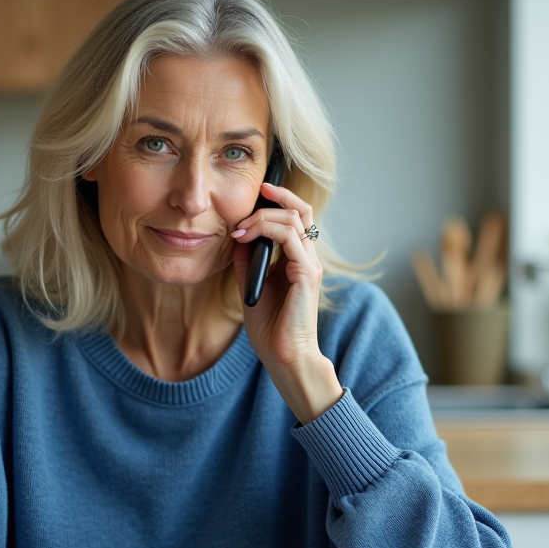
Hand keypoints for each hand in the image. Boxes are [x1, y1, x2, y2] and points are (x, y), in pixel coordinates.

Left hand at [232, 183, 342, 422]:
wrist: (283, 356)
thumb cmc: (270, 327)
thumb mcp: (252, 283)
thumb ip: (248, 258)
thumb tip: (238, 233)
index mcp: (298, 260)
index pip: (296, 218)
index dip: (279, 200)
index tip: (257, 193)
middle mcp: (308, 258)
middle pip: (302, 210)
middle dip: (278, 195)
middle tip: (256, 191)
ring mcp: (310, 265)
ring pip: (294, 219)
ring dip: (262, 217)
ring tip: (240, 228)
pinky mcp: (306, 273)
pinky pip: (290, 238)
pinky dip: (265, 231)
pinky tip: (243, 238)